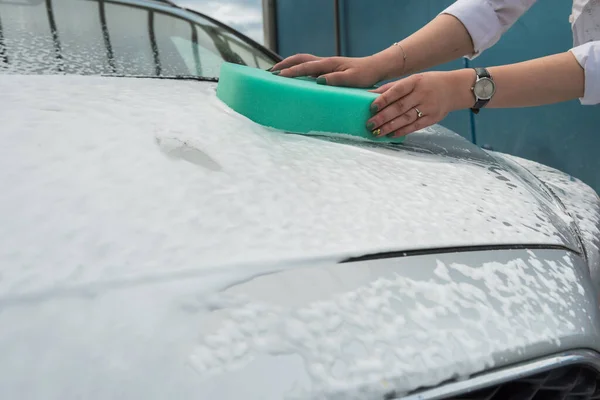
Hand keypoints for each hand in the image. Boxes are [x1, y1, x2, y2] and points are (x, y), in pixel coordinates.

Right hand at [270, 53, 386, 87]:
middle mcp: (324, 62)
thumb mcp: (353, 79)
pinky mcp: (327, 68)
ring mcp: (325, 64)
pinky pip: (308, 66)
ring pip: (302, 61)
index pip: (305, 67)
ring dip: (288, 65)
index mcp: (328, 64)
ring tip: (276, 73)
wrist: (374, 68)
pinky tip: (293, 76)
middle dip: (284, 65)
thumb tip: (319, 81)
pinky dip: (297, 68)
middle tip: (270, 73)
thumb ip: (337, 80)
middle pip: (299, 59)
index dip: (291, 72)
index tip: (278, 77)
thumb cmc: (365, 75)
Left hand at [366, 71, 470, 137]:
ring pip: (406, 119)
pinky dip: (403, 131)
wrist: (454, 88)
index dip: (384, 99)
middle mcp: (422, 94)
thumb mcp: (412, 80)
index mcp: (415, 81)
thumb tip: (368, 94)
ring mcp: (428, 107)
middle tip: (370, 124)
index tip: (371, 108)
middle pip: (400, 107)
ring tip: (377, 132)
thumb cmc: (427, 83)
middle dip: (383, 117)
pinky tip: (391, 135)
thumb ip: (391, 88)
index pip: (397, 90)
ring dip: (390, 127)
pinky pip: (416, 126)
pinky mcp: (433, 118)